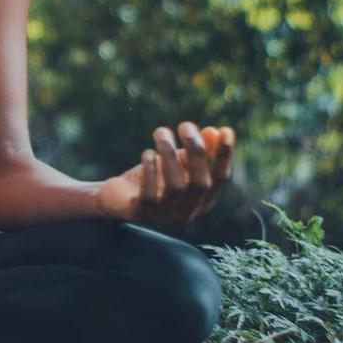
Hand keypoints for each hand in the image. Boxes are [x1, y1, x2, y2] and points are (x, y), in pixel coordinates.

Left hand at [94, 122, 234, 227]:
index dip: (224, 156)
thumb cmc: (153, 178)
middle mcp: (186, 213)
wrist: (116, 199)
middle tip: (185, 125)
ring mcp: (163, 217)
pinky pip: (149, 194)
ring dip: (169, 155)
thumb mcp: (177, 163)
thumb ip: (197, 151)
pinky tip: (147, 153)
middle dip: (196, 151)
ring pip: (175, 187)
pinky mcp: (140, 214)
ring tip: (161, 133)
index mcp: (201, 201)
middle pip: (200, 183)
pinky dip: (150, 171)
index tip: (226, 130)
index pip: (220, 179)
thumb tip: (213, 131)